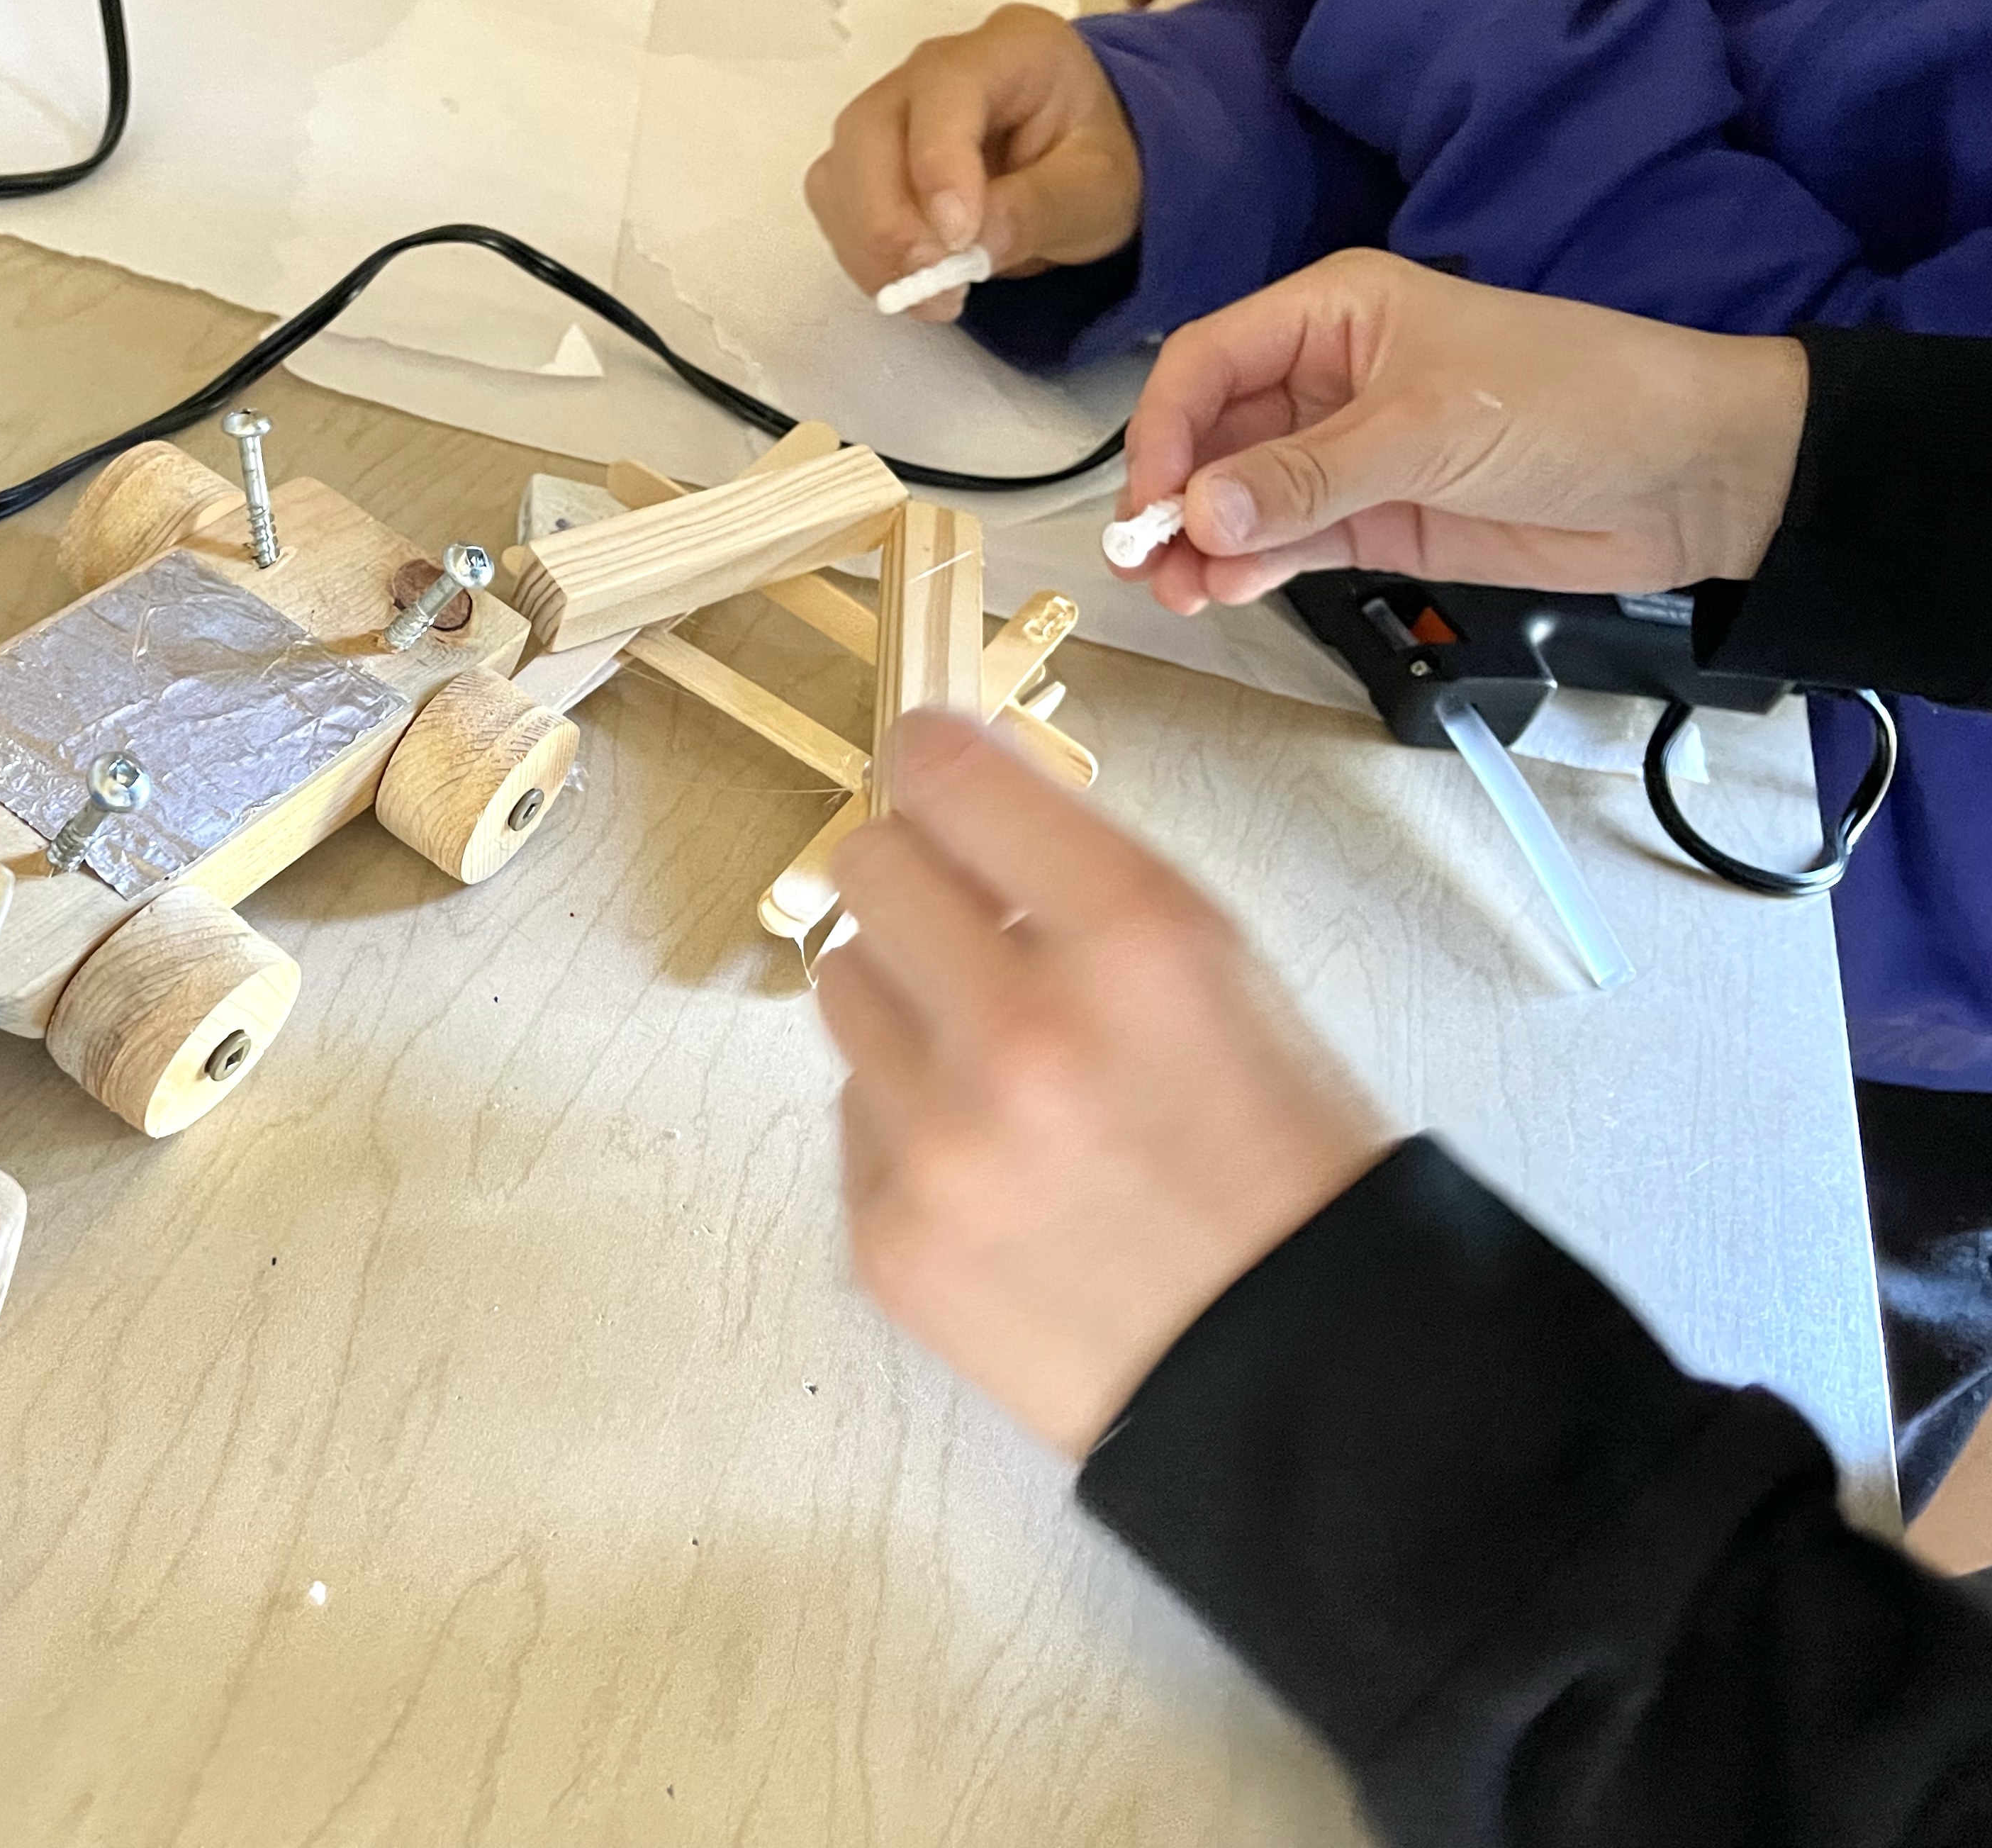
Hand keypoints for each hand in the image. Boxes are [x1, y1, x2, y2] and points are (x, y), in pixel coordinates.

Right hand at [804, 5, 1142, 323]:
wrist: (1084, 171)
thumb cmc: (1099, 166)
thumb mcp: (1099, 191)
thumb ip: (1040, 209)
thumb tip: (967, 248)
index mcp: (1010, 48)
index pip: (946, 89)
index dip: (938, 165)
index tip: (957, 241)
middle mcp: (935, 67)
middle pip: (868, 127)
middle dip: (888, 219)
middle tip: (936, 286)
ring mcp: (894, 110)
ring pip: (841, 170)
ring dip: (871, 246)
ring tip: (934, 295)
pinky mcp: (870, 159)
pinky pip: (837, 204)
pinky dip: (864, 253)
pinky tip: (912, 281)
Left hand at [818, 712, 1388, 1457]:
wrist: (1297, 1376)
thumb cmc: (1277, 1160)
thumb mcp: (1219, 971)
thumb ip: (1077, 886)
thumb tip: (951, 819)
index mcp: (1130, 938)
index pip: (947, 774)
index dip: (933, 761)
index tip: (930, 770)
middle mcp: (1019, 1029)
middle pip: (865, 867)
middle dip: (914, 881)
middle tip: (965, 926)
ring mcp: (937, 1144)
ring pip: (841, 988)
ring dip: (904, 1004)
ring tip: (997, 1069)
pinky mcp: (887, 1239)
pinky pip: (851, 1113)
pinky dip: (906, 1122)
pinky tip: (996, 1171)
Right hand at [1116, 250, 1809, 611]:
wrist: (1694, 474)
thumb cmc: (1571, 401)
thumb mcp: (1427, 428)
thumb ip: (1306, 477)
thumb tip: (1197, 518)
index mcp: (1333, 313)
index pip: (1208, 362)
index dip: (1166, 429)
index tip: (1151, 502)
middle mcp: (1327, 378)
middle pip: (1213, 435)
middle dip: (1173, 498)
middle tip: (1143, 564)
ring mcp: (1349, 454)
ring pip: (1241, 499)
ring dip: (1202, 545)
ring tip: (1177, 594)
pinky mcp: (1378, 520)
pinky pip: (1288, 542)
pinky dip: (1250, 568)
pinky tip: (1224, 593)